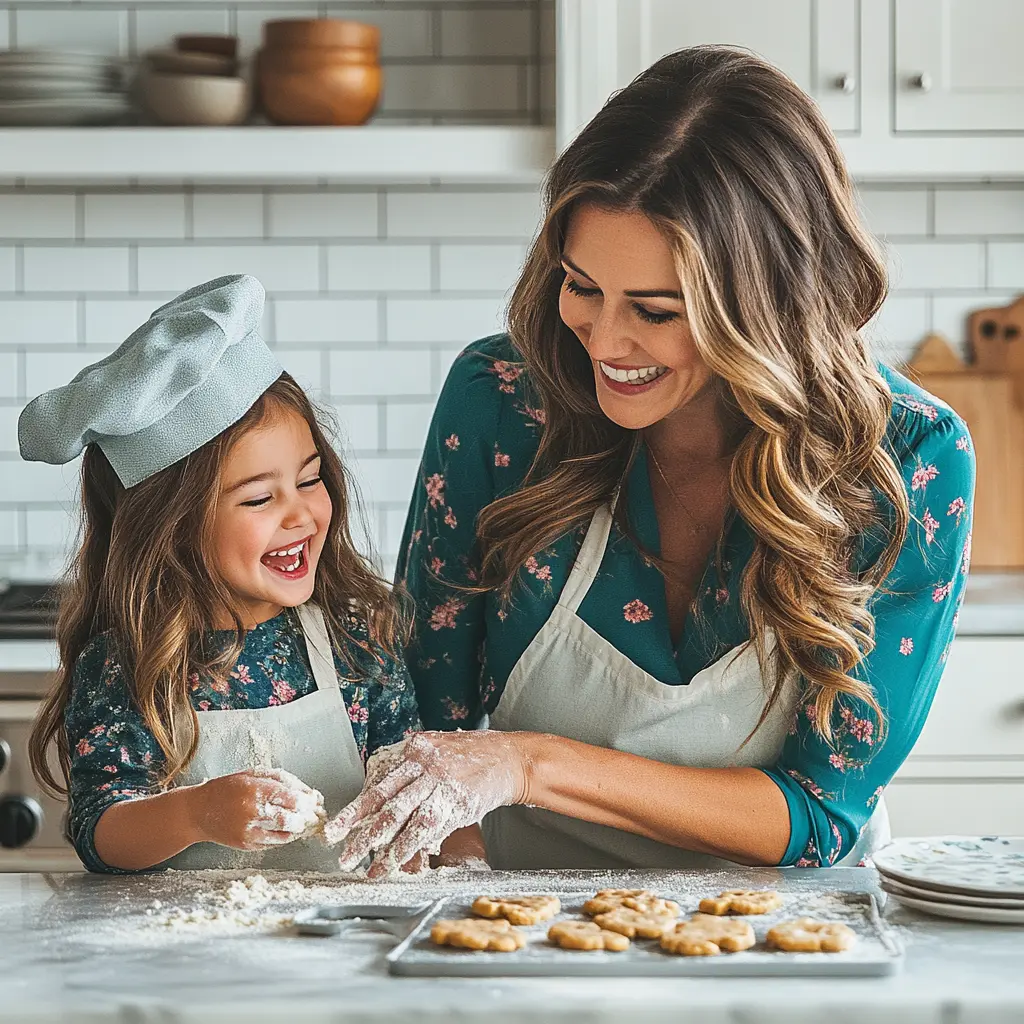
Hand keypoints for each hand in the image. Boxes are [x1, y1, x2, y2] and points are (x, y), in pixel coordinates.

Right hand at [188, 767, 325, 850]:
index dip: (307, 802)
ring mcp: (249, 832)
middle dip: (306, 817)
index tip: (313, 800)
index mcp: (254, 790)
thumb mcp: (254, 774)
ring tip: (302, 821)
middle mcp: (252, 812)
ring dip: (299, 829)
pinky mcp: (246, 846)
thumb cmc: (228, 788)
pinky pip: (274, 843)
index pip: (291, 799)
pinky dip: (285, 836)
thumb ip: (283, 780)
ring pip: (285, 835)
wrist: (198, 812)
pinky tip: (285, 828)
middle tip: (313, 813)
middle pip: (291, 820)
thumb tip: (310, 794)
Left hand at [324, 732, 524, 877]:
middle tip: (343, 854)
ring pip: (406, 819)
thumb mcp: (434, 752)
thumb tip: (384, 803)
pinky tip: (399, 862)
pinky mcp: (457, 802)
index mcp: (414, 752)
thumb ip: (410, 773)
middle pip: (386, 803)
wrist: (507, 757)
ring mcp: (441, 783)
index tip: (335, 829)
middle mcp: (425, 765)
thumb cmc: (468, 757)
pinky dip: (412, 848)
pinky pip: (429, 829)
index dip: (355, 810)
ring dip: (385, 848)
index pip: (378, 785)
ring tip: (371, 870)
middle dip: (362, 832)